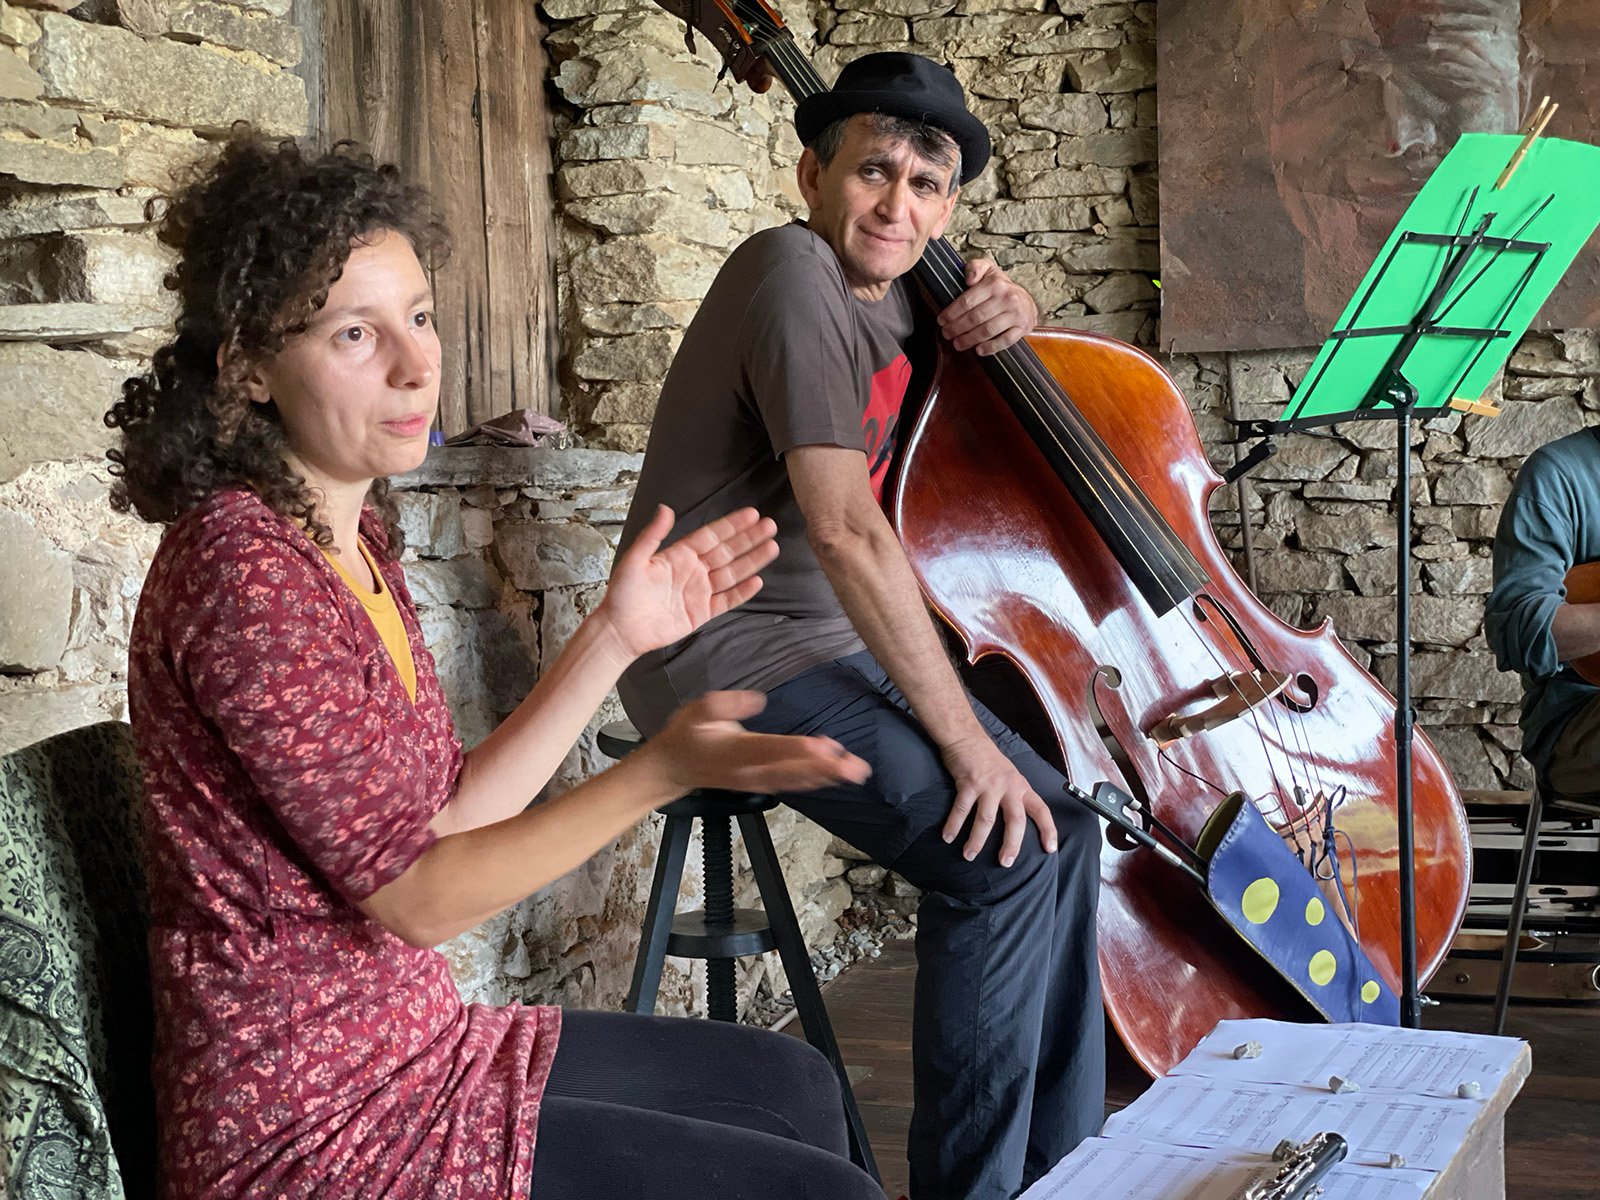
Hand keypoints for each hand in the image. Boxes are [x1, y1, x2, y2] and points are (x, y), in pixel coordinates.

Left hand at [596, 505, 777, 659]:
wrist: (620, 630)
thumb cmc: (622, 594)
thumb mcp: (634, 560)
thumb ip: (653, 535)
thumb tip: (665, 508)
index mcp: (679, 555)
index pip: (711, 536)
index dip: (731, 525)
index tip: (751, 514)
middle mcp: (693, 571)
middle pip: (727, 552)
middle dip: (749, 539)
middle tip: (770, 526)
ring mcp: (699, 592)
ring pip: (732, 573)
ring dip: (752, 561)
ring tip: (772, 548)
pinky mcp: (701, 613)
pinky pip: (727, 601)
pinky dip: (742, 592)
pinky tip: (757, 581)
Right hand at [649, 691, 871, 794]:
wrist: (673, 768)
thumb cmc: (687, 734)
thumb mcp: (697, 711)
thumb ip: (725, 704)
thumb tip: (758, 699)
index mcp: (735, 751)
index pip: (770, 749)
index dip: (797, 749)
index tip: (824, 748)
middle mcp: (749, 771)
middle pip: (791, 771)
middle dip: (826, 768)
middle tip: (856, 767)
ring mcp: (756, 781)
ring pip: (796, 781)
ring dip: (828, 777)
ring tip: (856, 772)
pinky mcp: (762, 784)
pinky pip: (792, 784)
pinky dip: (815, 780)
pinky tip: (835, 775)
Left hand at [936, 258, 1038, 356]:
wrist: (1028, 302)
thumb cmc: (1002, 288)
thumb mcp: (989, 270)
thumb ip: (975, 267)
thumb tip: (969, 278)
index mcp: (995, 284)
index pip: (968, 300)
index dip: (952, 312)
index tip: (942, 320)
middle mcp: (1007, 298)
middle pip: (975, 317)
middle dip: (957, 328)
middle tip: (946, 334)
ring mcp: (1016, 313)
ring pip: (988, 330)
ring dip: (969, 339)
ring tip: (958, 344)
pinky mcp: (1022, 327)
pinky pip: (1005, 340)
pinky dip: (990, 347)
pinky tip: (979, 350)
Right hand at [939, 732, 1056, 866]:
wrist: (967, 737)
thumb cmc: (988, 759)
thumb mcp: (1009, 775)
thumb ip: (1014, 796)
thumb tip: (1016, 823)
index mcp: (1021, 787)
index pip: (1041, 810)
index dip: (1048, 830)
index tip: (1050, 849)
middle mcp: (1008, 787)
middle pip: (1015, 820)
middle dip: (1011, 844)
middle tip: (1005, 862)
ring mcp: (988, 785)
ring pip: (986, 819)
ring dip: (976, 841)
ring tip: (969, 856)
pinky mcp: (969, 783)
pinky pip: (961, 809)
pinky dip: (953, 825)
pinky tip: (948, 837)